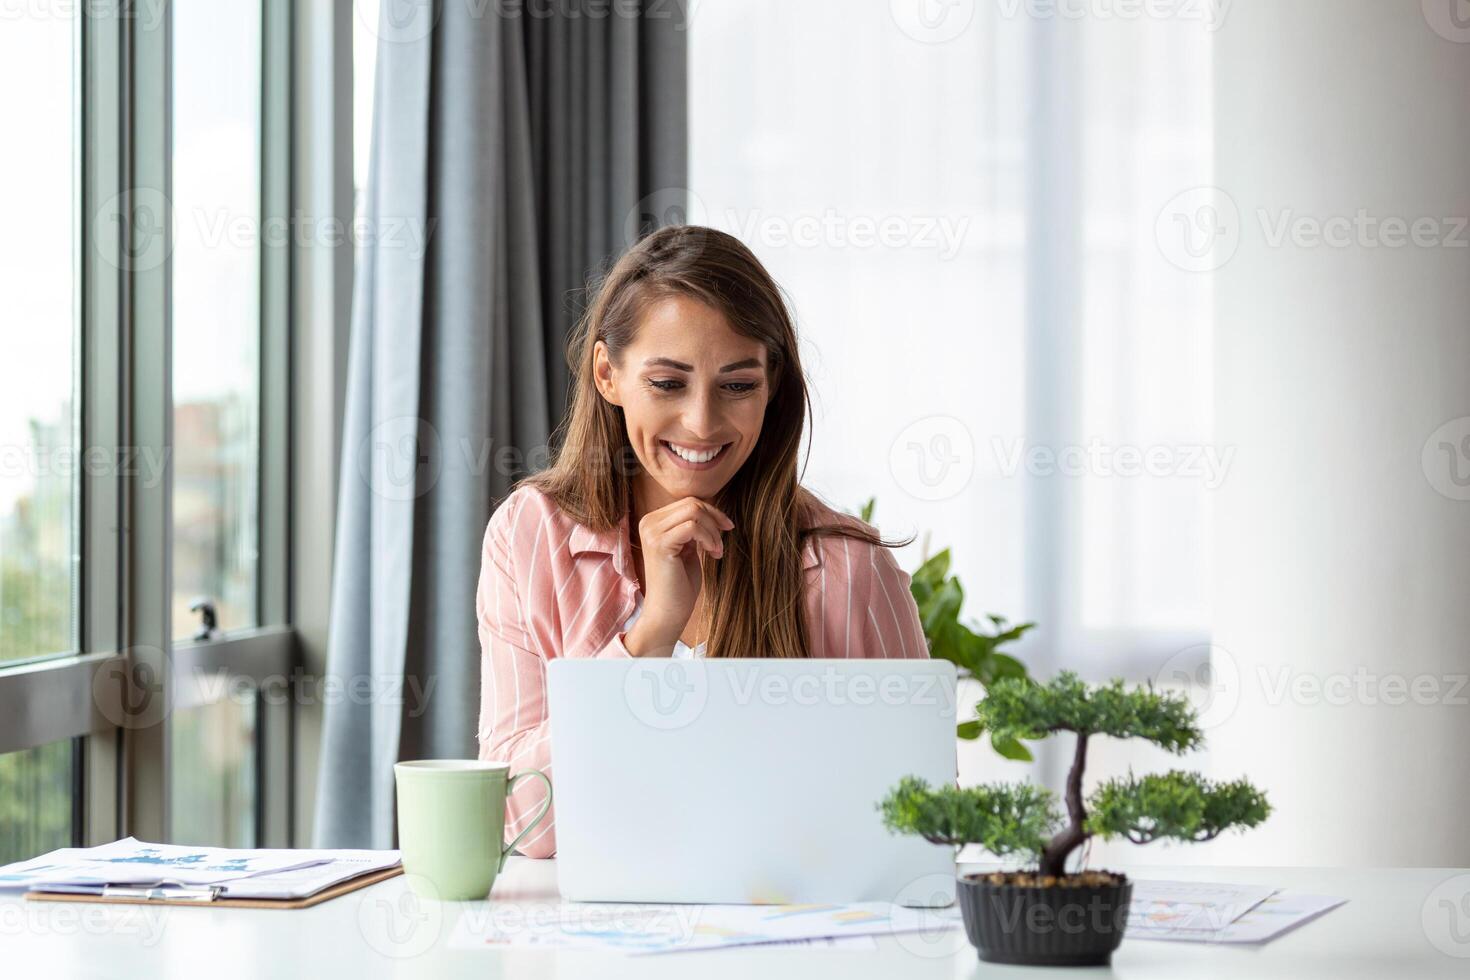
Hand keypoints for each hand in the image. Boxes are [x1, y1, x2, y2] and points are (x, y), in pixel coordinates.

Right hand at [623, 496, 733, 656]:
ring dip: (713, 531)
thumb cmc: (679, 584)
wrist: (667, 614)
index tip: (725, 531)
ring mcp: (652, 532)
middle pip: (692, 503)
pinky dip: (709, 538)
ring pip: (694, 511)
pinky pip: (693, 526)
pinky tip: (712, 554)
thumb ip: (692, 527)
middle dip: (714, 520)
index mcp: (653, 521)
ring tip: (716, 551)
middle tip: (720, 545)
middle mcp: (648, 522)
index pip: (688, 502)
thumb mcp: (688, 548)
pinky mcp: (660, 544)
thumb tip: (710, 509)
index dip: (712, 513)